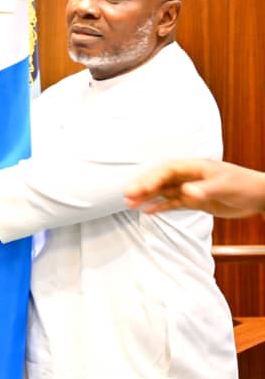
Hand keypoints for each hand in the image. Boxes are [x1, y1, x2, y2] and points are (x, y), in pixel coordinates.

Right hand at [125, 159, 264, 218]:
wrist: (260, 197)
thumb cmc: (245, 185)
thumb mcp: (224, 187)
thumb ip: (204, 190)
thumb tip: (185, 192)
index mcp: (194, 167)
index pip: (167, 170)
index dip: (153, 178)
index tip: (142, 189)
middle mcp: (189, 176)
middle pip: (161, 180)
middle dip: (144, 186)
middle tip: (127, 195)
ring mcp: (191, 189)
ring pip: (164, 192)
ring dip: (147, 197)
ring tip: (129, 204)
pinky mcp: (195, 201)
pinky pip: (173, 203)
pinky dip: (161, 206)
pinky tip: (148, 211)